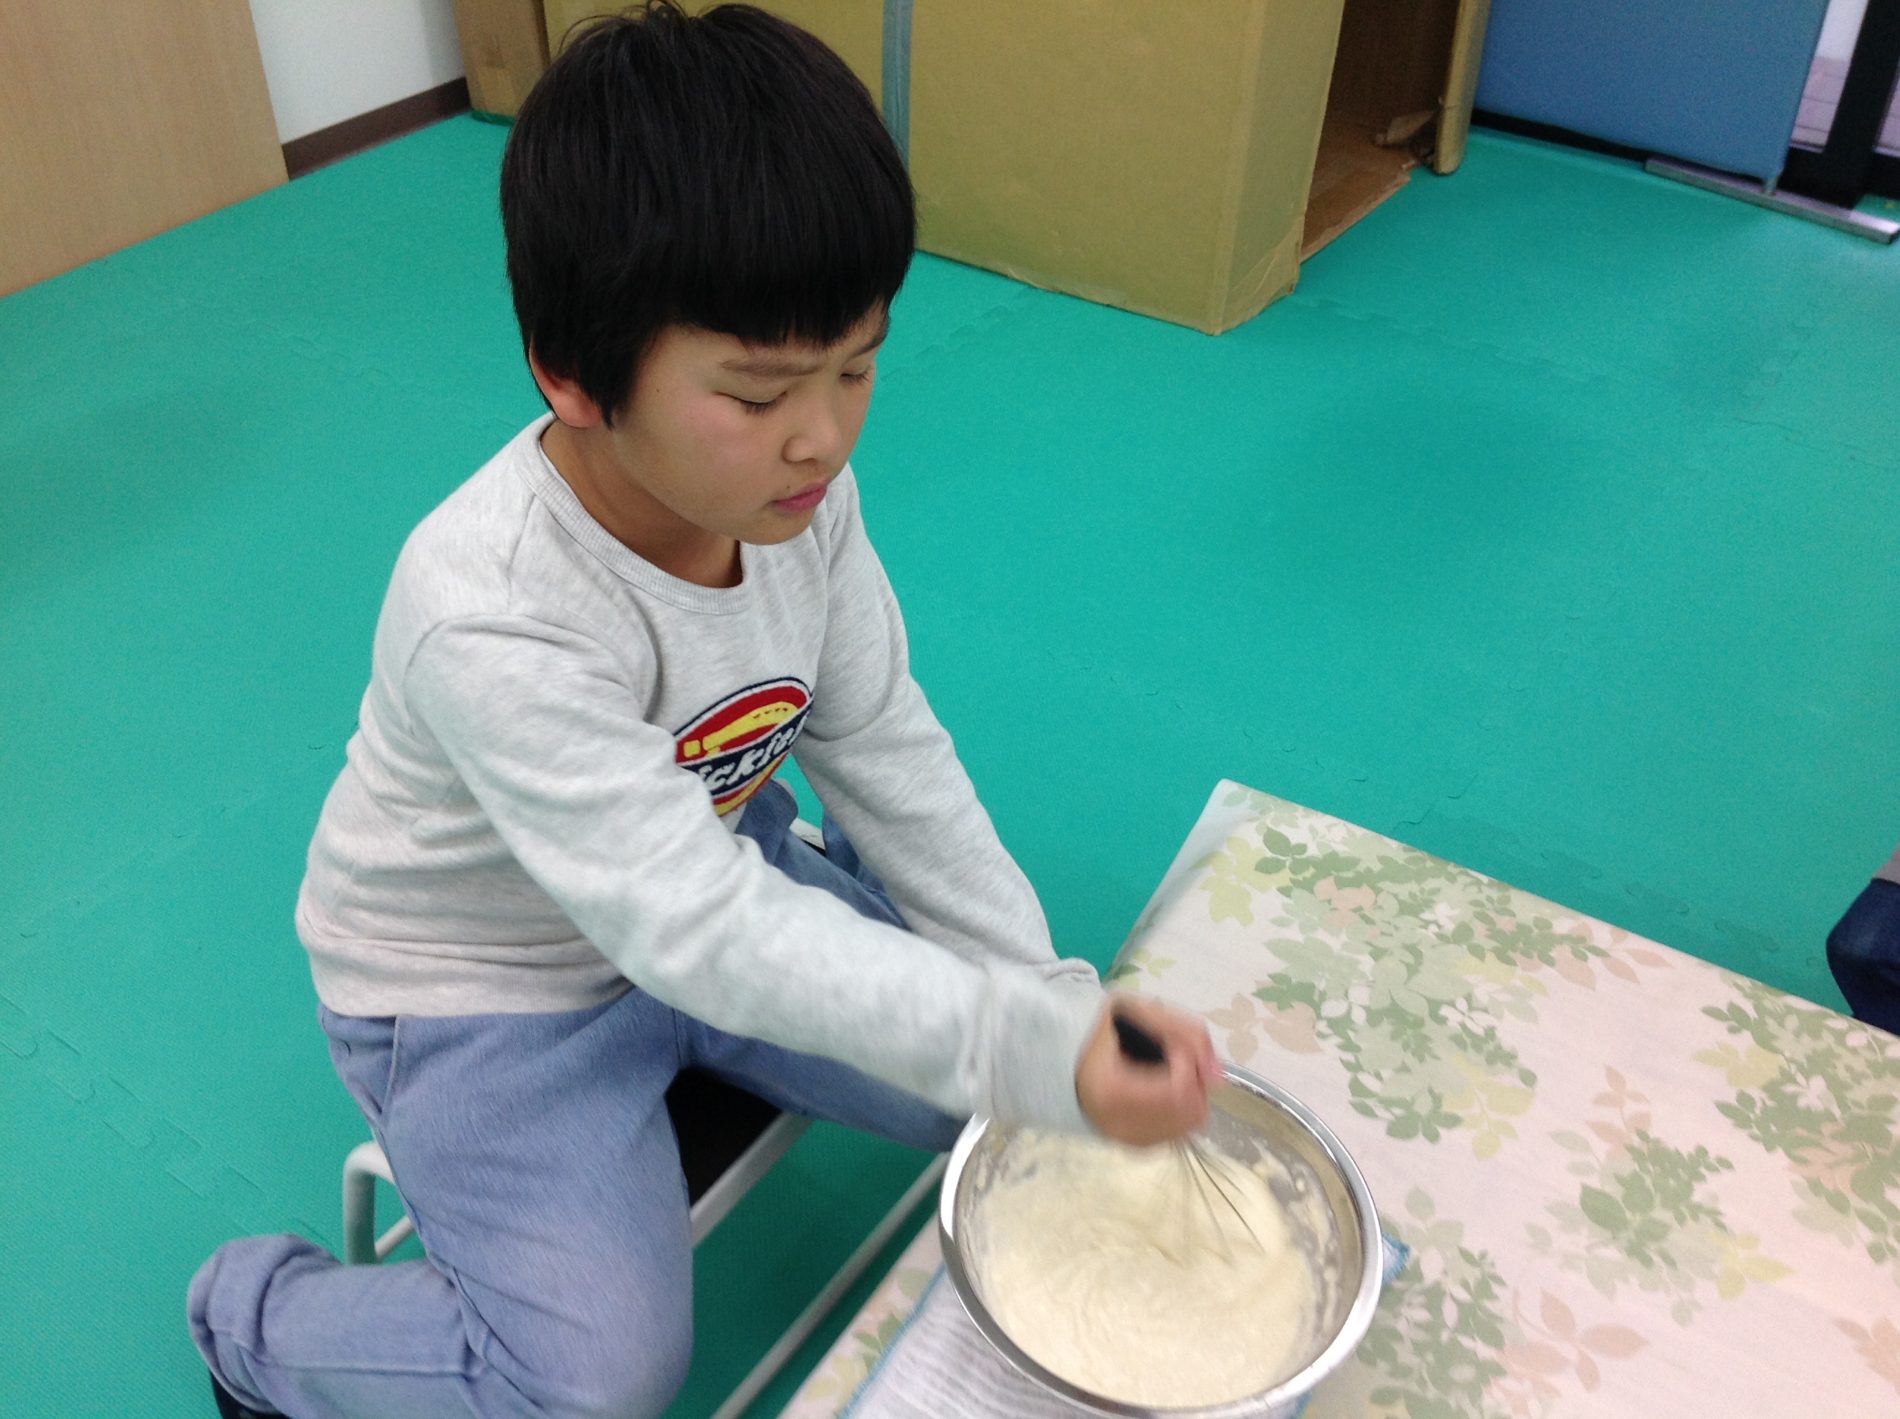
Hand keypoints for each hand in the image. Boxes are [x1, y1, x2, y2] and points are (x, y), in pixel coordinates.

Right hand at [1074, 995, 1220, 1144]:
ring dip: (1191, 1096)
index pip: (1178, 1089)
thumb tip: (1218, 1076)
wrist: (1067, 1058)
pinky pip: (1177, 1133)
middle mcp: (1119, 1124)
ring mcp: (1128, 1140)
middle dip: (1194, 1080)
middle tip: (1174, 1058)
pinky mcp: (1136, 1146)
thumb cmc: (1102, 1030)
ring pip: (1188, 1126)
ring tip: (1168, 1073)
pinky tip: (1163, 1091)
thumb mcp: (1140, 1011)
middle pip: (1189, 1112)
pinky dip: (1180, 1111)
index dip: (1186, 1062)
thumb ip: (1186, 1033)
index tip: (1170, 1044)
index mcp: (1113, 1090)